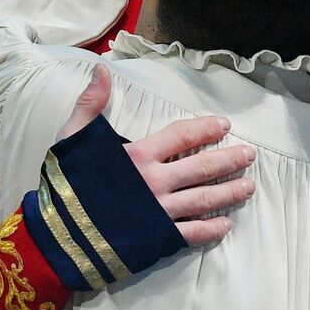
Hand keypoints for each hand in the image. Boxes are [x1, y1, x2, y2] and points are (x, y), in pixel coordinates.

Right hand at [61, 64, 256, 245]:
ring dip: (230, 193)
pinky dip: (212, 229)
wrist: (58, 236)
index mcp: (138, 156)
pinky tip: (227, 225)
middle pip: (203, 168)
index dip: (206, 129)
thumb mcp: (72, 137)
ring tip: (249, 187)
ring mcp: (160, 212)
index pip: (182, 136)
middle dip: (229, 160)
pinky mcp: (158, 239)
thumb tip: (102, 70)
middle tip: (250, 156)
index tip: (225, 126)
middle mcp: (155, 182)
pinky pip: (192, 233)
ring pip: (205, 199)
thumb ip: (91, 104)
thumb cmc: (65, 185)